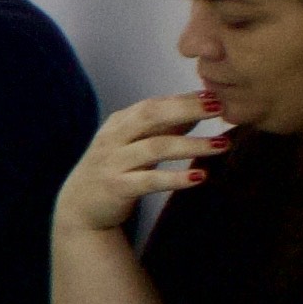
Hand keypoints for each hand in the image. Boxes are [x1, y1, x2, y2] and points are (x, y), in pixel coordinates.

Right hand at [60, 93, 227, 238]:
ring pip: (155, 148)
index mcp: (120, 123)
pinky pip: (150, 181)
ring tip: (222, 145)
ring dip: (191, 145)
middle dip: (186, 110)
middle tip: (219, 108)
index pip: (154, 104)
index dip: (185, 99)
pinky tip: (200, 176)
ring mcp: (113, 163)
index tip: (215, 95)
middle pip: (151, 116)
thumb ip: (164, 126)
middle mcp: (113, 138)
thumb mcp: (136, 143)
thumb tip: (200, 106)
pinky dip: (176, 178)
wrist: (81, 207)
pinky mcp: (117, 188)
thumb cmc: (116, 169)